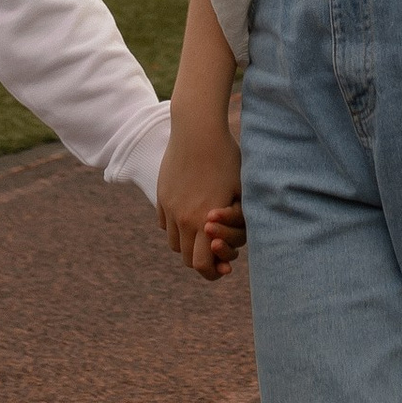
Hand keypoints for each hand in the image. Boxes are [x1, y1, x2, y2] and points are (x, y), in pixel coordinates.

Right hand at [157, 121, 245, 281]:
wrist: (197, 130)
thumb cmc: (227, 158)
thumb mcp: (240, 191)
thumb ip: (236, 220)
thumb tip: (237, 243)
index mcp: (203, 221)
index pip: (201, 265)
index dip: (212, 272)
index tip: (224, 268)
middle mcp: (182, 219)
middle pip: (186, 258)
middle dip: (201, 261)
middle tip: (216, 252)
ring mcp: (169, 208)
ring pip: (173, 242)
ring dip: (187, 244)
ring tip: (203, 235)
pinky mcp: (161, 196)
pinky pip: (165, 224)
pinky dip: (176, 227)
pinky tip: (189, 216)